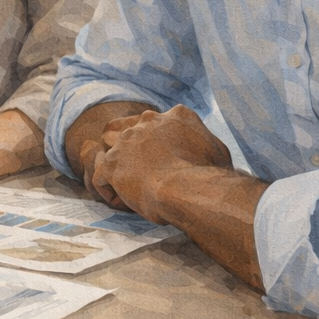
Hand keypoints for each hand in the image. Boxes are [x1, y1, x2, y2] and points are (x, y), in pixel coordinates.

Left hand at [82, 105, 231, 221]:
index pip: (158, 121)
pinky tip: (126, 203)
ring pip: (111, 150)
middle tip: (147, 173)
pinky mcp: (111, 164)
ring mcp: (126, 141)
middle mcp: (147, 121)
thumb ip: (202, 142)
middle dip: (134, 151)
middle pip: (131, 130)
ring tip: (132, 187)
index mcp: (175, 115)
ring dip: (118, 167)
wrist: (191, 189)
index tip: (167, 161)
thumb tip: (203, 149)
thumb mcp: (217, 149)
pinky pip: (101, 178)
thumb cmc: (210, 174)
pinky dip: (111, 192)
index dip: (158, 143)